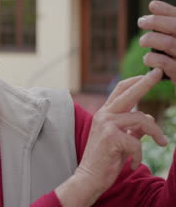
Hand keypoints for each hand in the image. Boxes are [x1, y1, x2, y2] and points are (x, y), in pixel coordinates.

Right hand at [56, 69, 167, 206]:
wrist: (89, 177)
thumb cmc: (105, 159)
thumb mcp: (120, 139)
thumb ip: (131, 127)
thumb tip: (146, 118)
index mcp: (105, 113)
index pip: (120, 91)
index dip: (135, 81)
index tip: (149, 74)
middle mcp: (103, 115)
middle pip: (128, 93)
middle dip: (145, 82)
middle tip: (159, 73)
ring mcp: (106, 124)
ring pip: (142, 120)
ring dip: (156, 133)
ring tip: (161, 143)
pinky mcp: (111, 137)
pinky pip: (137, 142)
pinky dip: (139, 155)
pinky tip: (133, 164)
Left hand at [138, 0, 175, 84]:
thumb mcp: (174, 41)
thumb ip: (169, 24)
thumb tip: (154, 5)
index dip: (167, 10)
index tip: (152, 5)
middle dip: (156, 22)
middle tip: (141, 22)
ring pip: (170, 44)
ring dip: (152, 39)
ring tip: (142, 41)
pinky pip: (165, 63)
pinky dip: (153, 58)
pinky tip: (148, 58)